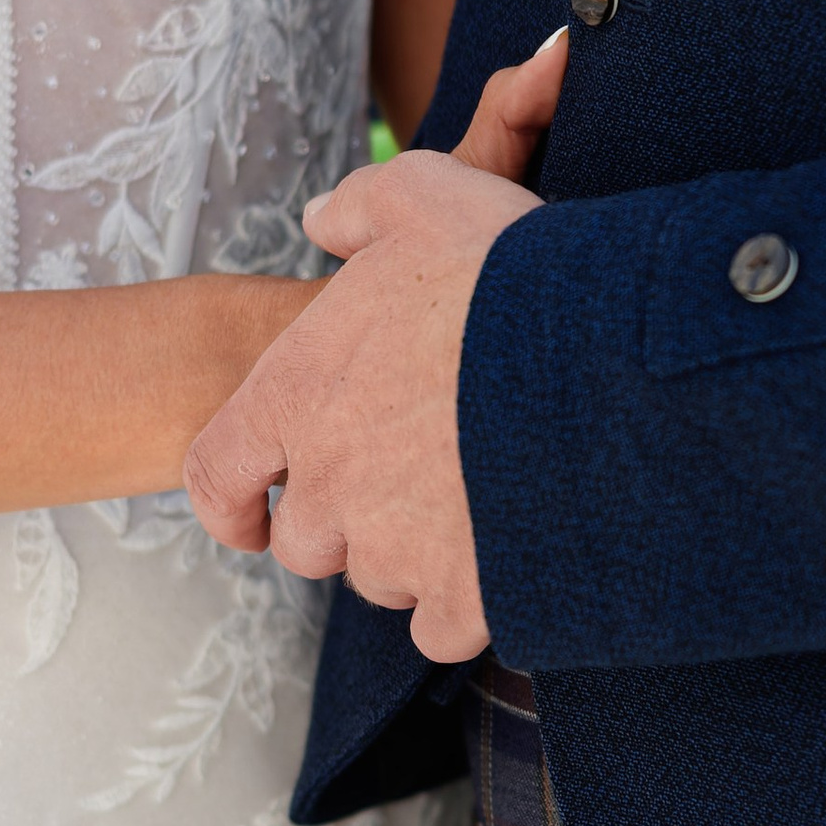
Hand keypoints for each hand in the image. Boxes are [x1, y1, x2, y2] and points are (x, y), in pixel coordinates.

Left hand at [185, 30, 566, 656]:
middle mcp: (329, 488)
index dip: (234, 505)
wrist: (606, 353)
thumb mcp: (422, 197)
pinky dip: (466, 608)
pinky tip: (505, 561)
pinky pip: (443, 629)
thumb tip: (321, 221)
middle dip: (349, 524)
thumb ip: (358, 208)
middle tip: (412, 481)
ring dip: (413, 557)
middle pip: (309, 544)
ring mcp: (395, 551)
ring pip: (382, 581)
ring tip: (477, 500)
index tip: (256, 517)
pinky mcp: (465, 597)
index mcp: (296, 397)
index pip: (219, 476)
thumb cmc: (506, 272)